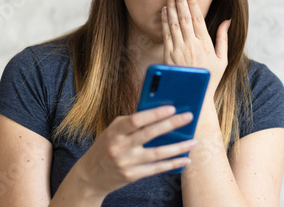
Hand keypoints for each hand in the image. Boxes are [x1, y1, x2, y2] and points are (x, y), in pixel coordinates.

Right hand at [75, 106, 196, 197]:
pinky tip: (185, 159)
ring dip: (178, 147)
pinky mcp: (133, 175)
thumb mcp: (113, 131)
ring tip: (193, 141)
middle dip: (171, 124)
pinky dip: (173, 163)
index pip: (136, 119)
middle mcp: (120, 147)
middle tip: (188, 117)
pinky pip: (157, 168)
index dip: (154, 113)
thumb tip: (159, 114)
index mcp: (115, 131)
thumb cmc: (106, 147)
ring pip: (157, 153)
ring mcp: (127, 162)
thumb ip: (132, 123)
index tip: (171, 107)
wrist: (90, 176)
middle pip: (150, 134)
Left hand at [161, 0, 230, 91]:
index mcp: (205, 45)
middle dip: (180, 1)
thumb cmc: (210, 78)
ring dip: (171, 8)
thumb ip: (223, 38)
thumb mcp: (222, 59)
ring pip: (174, 24)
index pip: (198, 19)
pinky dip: (164, 22)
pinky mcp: (168, 57)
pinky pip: (166, 36)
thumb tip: (227, 21)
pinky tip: (164, 11)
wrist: (195, 97)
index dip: (192, 4)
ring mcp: (179, 51)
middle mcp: (192, 46)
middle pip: (184, 18)